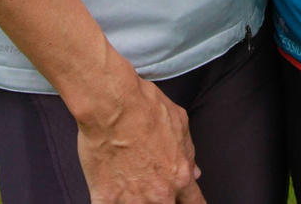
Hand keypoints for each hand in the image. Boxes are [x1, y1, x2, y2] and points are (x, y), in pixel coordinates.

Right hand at [77, 75, 203, 202]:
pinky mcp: (106, 199)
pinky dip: (111, 196)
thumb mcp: (179, 122)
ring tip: (128, 176)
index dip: (189, 201)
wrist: (111, 105)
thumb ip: (188, 152)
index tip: (183, 199)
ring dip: (136, 196)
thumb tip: (194, 171)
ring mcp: (132, 200)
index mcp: (179, 176)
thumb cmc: (144, 107)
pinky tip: (109, 183)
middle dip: (162, 196)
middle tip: (150, 177)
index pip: (194, 203)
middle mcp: (159, 194)